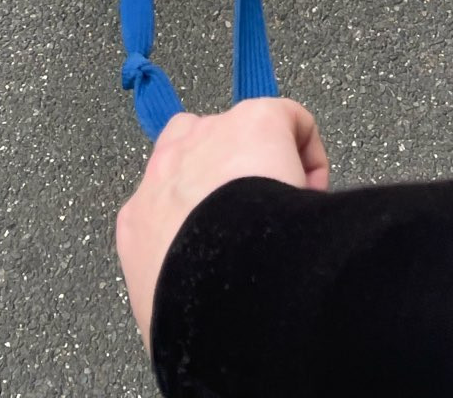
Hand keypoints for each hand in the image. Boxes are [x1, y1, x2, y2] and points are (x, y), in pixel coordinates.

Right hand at [116, 100, 329, 348]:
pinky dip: (308, 151)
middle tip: (258, 220)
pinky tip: (313, 194)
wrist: (224, 281)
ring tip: (288, 213)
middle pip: (200, 152)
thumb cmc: (198, 314)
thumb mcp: (167, 321)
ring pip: (243, 133)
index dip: (202, 213)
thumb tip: (202, 332)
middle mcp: (167, 168)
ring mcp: (208, 137)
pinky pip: (290, 120)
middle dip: (229, 176)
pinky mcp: (254, 119)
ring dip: (265, 164)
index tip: (229, 243)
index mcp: (139, 222)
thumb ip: (176, 305)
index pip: (164, 202)